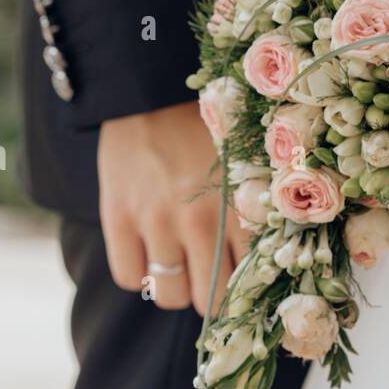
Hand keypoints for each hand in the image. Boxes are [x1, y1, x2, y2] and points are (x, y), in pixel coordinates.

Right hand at [97, 101, 242, 313]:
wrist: (150, 90)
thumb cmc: (206, 129)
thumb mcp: (244, 165)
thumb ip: (255, 212)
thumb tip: (270, 264)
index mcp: (239, 206)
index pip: (251, 280)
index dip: (248, 293)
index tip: (246, 288)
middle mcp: (199, 219)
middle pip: (210, 299)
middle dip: (212, 295)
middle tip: (211, 276)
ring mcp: (156, 220)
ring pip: (170, 294)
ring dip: (177, 287)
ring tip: (181, 262)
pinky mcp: (118, 216)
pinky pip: (130, 277)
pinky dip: (140, 275)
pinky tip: (150, 252)